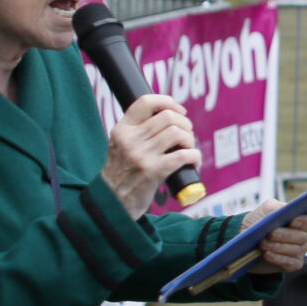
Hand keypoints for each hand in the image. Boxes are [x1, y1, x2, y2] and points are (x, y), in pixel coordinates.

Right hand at [101, 94, 199, 219]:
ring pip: (177, 133)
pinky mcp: (154, 171)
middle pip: (168, 117)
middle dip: (185, 124)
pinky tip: (193, 162)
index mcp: (122, 130)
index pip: (145, 101)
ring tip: (188, 149)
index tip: (179, 111)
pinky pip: (184, 155)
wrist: (112, 204)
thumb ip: (138, 132)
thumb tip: (170, 117)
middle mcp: (130, 140)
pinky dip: (194, 156)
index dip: (167, 101)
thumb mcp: (120, 147)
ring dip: (190, 140)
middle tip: (186, 135)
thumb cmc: (122, 175)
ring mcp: (142, 155)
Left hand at [245, 199, 306, 273]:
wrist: (245, 240)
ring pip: (295, 250)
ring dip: (278, 246)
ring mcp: (298, 251)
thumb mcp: (267, 209)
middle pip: (304, 237)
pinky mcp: (291, 265)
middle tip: (270, 234)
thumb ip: (279, 208)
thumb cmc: (258, 223)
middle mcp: (304, 237)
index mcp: (303, 221)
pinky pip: (289, 263)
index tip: (292, 222)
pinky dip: (277, 258)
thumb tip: (285, 212)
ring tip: (263, 243)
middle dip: (285, 235)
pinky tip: (266, 254)